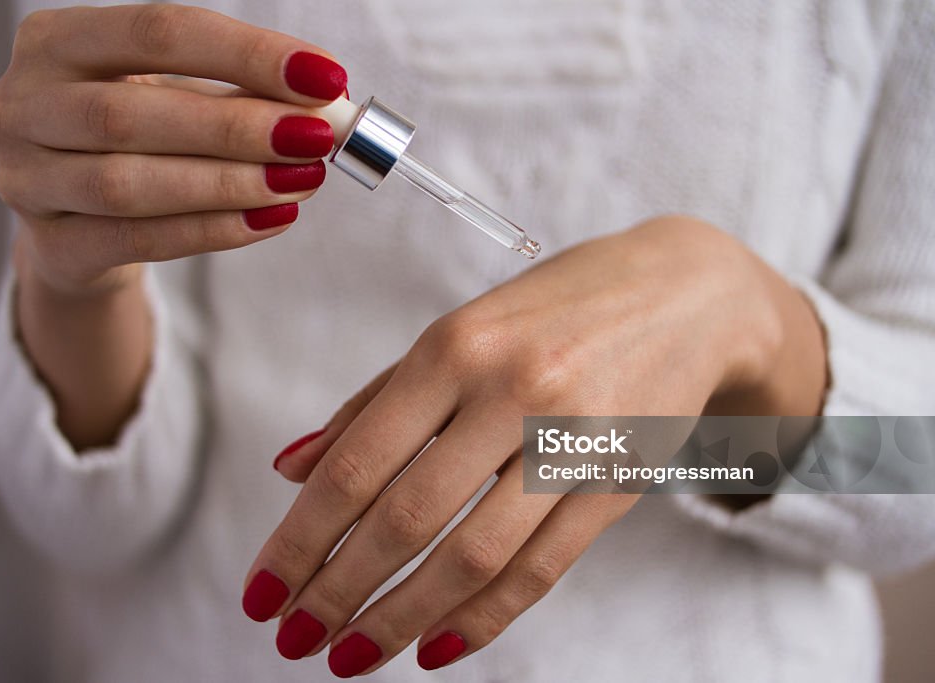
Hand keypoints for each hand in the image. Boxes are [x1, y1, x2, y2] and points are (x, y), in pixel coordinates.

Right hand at [0, 3, 345, 294]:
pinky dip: (211, 230)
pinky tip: (269, 219)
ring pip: (128, 184)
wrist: (80, 224)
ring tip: (298, 181)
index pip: (156, 32)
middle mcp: (21, 105)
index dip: (246, 54)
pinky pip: (137, 240)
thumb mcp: (174, 97)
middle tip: (314, 138)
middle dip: (236, 127)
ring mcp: (24, 180)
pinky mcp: (51, 246)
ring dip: (227, 184)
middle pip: (132, 113)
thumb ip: (238, 94)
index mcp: (55, 41)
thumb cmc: (135, 140)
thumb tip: (325, 105)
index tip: (323, 78)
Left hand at [242, 216, 826, 674]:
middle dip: (337, 590)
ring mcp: (573, 440)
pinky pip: (541, 570)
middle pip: (406, 517)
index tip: (261, 593)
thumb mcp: (457, 332)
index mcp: (454, 347)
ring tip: (349, 655)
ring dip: (399, 619)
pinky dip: (482, 620)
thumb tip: (291, 471)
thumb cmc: (553, 310)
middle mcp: (511, 391)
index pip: (356, 463)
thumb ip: (374, 402)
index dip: (298, 539)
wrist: (689, 294)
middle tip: (292, 638)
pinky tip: (435, 649)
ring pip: (472, 557)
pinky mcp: (618, 483)